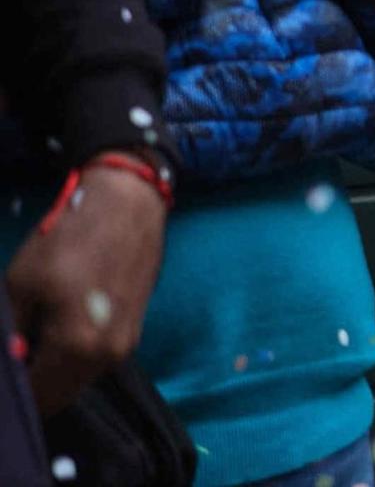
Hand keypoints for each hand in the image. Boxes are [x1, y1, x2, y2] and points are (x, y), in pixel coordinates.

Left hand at [6, 159, 166, 412]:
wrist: (127, 205)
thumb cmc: (69, 240)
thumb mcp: (21, 285)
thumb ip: (11, 333)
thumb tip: (10, 357)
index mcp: (77, 347)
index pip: (36, 399)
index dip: (13, 392)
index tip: (5, 364)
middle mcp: (107, 356)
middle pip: (59, 397)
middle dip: (34, 384)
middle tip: (17, 353)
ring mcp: (125, 345)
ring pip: (78, 381)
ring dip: (54, 372)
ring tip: (35, 339)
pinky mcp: (133, 331)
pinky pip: (95, 361)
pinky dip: (74, 358)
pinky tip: (62, 327)